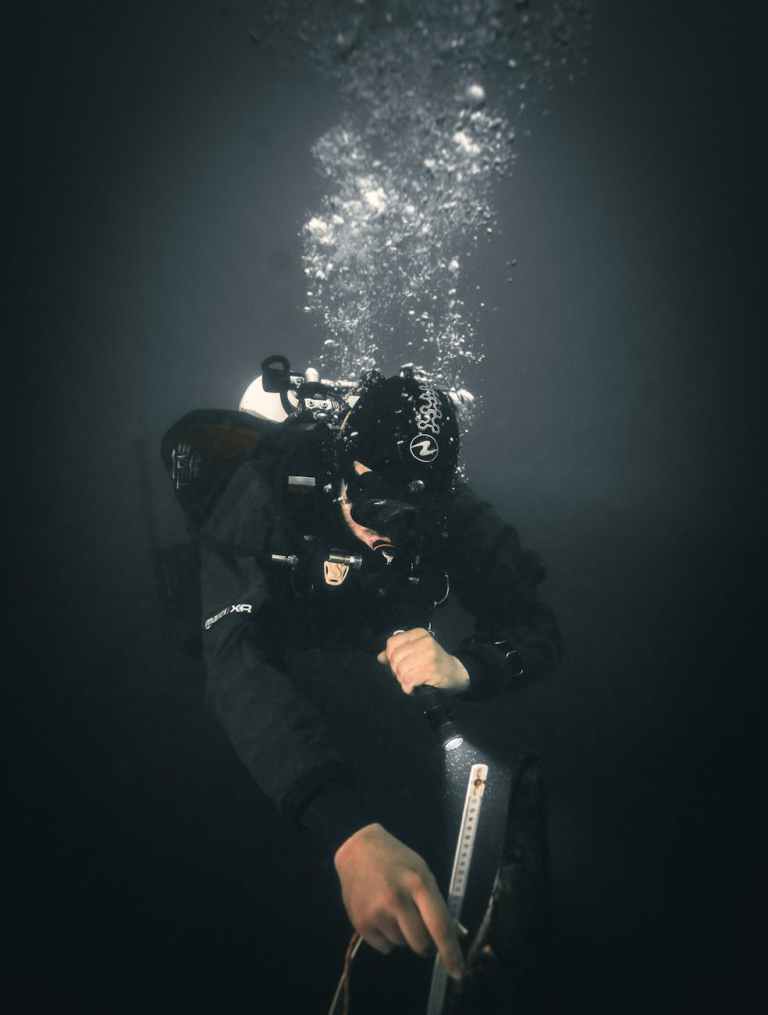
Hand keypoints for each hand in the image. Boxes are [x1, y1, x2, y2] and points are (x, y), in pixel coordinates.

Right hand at [334, 823, 465, 980]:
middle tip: (421, 928)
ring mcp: (377, 913)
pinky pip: (385, 947)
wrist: (358, 851)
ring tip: (394, 909)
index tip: (458, 972)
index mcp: (418, 883)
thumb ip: (436, 904)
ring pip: (403, 945)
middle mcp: (397, 900)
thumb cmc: (397, 860)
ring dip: (404, 935)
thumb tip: (455, 937)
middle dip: (426, 943)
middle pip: (421, 944)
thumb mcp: (422, 873)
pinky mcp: (361, 923)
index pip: (439, 927)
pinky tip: (381, 914)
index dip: (451, 953)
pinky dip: (388, 937)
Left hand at [376, 628, 469, 695]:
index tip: (397, 665)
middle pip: (395, 657)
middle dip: (396, 671)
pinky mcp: (432, 669)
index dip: (390, 657)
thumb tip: (379, 657)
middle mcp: (425, 641)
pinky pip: (409, 679)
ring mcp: (429, 655)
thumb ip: (397, 653)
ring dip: (402, 680)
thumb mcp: (416, 653)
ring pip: (401, 669)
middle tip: (404, 676)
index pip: (392, 643)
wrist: (456, 673)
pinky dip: (407, 687)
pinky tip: (412, 688)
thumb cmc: (433, 663)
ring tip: (410, 681)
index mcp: (419, 634)